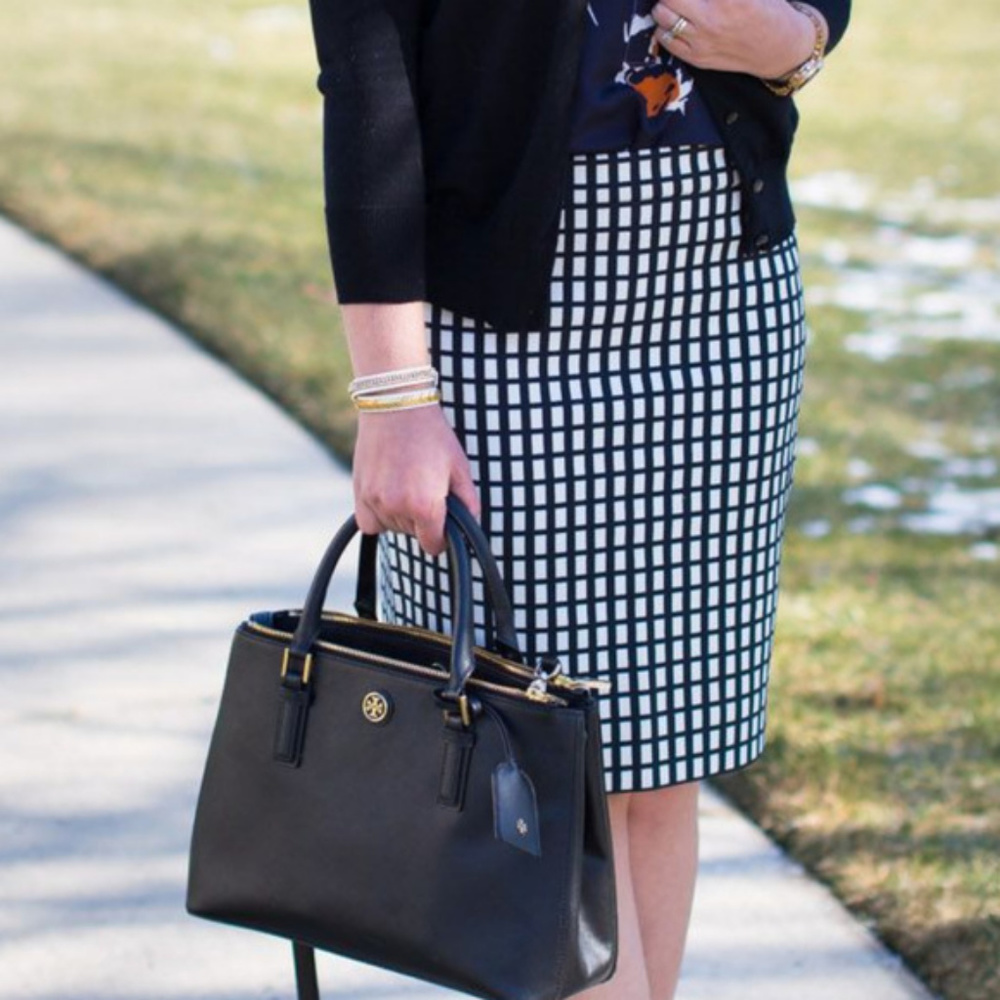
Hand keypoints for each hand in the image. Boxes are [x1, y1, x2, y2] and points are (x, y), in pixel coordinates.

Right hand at [352, 404, 480, 557]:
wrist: (396, 406)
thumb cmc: (432, 435)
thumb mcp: (460, 467)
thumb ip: (468, 503)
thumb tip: (470, 528)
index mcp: (426, 506)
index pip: (433, 545)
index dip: (442, 537)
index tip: (443, 524)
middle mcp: (398, 508)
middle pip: (413, 536)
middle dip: (423, 521)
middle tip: (426, 490)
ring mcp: (375, 501)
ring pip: (392, 528)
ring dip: (401, 517)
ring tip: (408, 486)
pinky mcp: (359, 492)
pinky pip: (369, 524)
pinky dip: (379, 517)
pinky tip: (389, 498)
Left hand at [651, 0, 820, 79]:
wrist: (779, 48)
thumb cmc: (768, 8)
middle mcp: (711, 19)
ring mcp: (701, 41)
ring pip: (661, 15)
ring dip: (664, 3)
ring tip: (675, 1)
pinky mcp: (696, 58)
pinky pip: (664, 39)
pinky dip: (664, 25)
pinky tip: (676, 19)